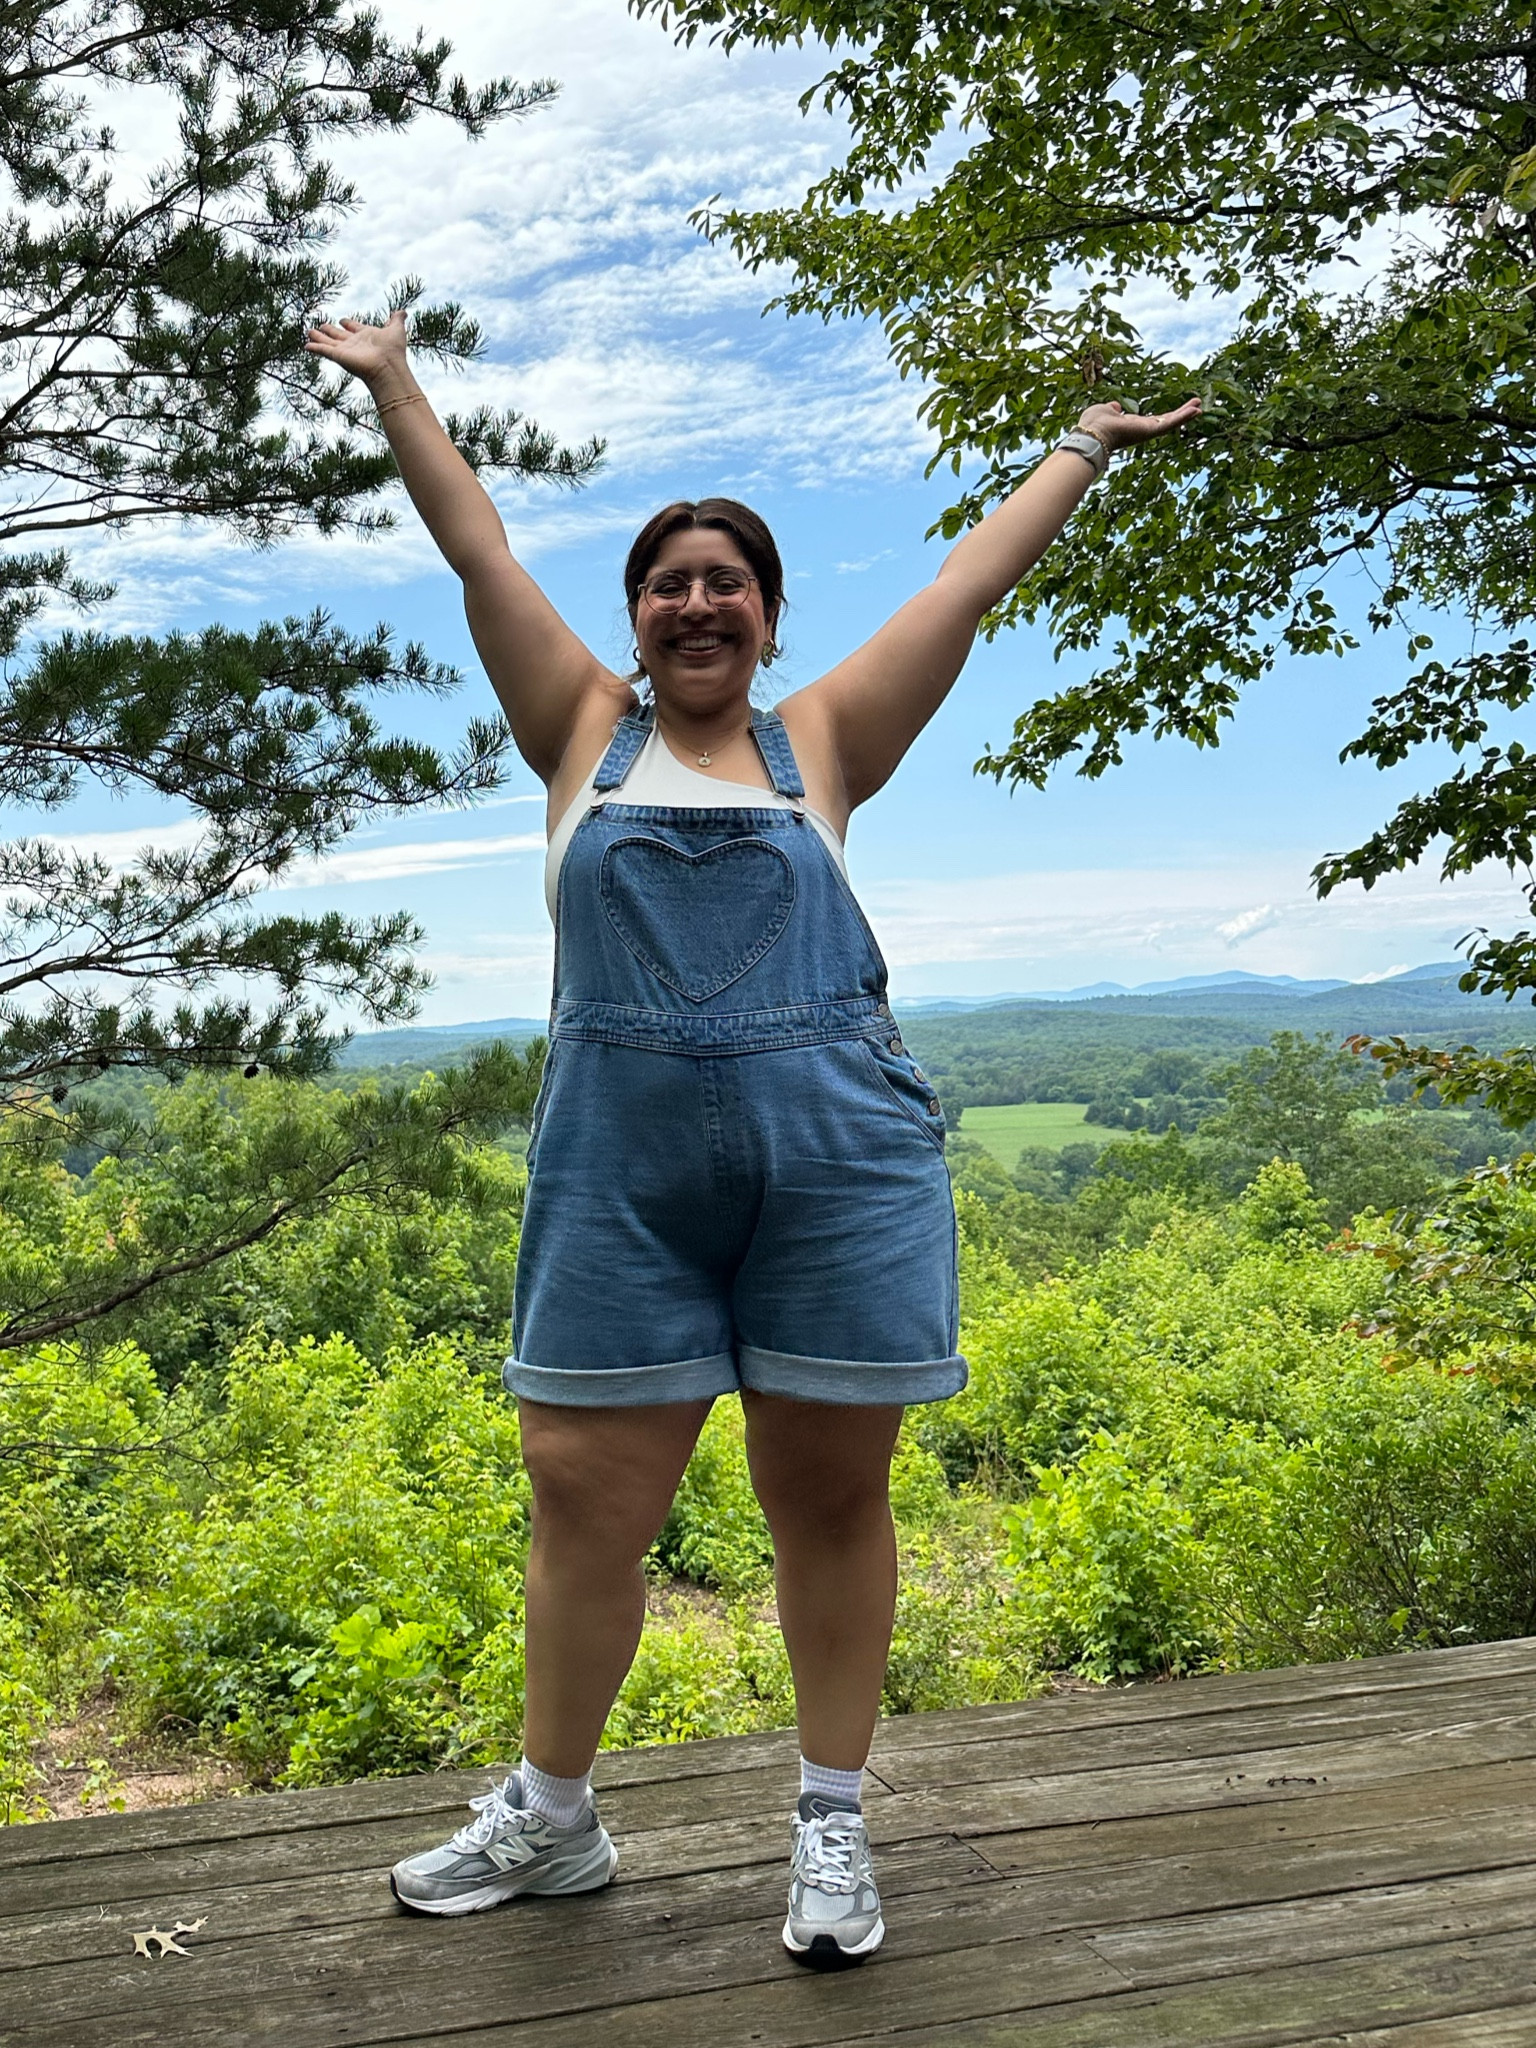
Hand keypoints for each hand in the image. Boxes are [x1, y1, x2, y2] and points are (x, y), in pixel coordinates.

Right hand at [304, 307, 408, 386]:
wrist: (388, 366)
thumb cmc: (393, 350)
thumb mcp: (396, 330)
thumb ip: (397, 319)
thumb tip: (403, 311)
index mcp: (366, 336)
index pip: (355, 328)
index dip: (349, 323)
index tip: (342, 320)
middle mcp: (355, 343)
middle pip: (339, 335)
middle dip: (330, 330)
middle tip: (321, 326)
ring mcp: (345, 351)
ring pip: (328, 342)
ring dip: (318, 337)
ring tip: (308, 331)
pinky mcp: (338, 356)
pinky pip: (323, 350)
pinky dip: (314, 348)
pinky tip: (305, 346)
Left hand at [1078, 396, 1202, 451]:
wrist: (1092, 433)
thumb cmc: (1094, 423)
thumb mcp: (1105, 410)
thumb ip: (1112, 409)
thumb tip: (1116, 407)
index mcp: (1133, 426)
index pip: (1154, 420)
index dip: (1166, 416)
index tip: (1177, 411)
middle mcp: (1142, 430)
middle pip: (1167, 421)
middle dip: (1181, 414)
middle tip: (1196, 407)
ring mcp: (1147, 432)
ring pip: (1171, 423)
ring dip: (1186, 414)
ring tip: (1200, 407)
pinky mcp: (1151, 431)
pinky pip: (1170, 423)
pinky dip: (1183, 417)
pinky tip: (1196, 410)